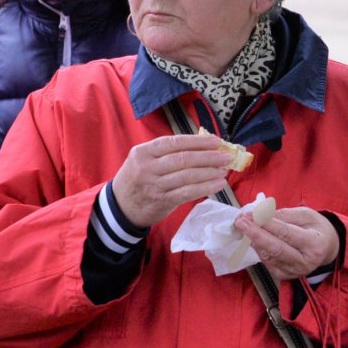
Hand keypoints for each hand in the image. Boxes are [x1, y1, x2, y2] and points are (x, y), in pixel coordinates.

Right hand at [109, 133, 237, 229]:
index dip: (197, 141)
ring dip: (209, 173)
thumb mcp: (143, 160)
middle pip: (183, 159)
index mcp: (143, 152)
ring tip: (224, 170)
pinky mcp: (162, 201)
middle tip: (226, 156)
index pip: (174, 142)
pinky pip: (187, 192)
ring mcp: (155, 185)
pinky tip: (218, 185)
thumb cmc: (137, 178)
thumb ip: (166, 153)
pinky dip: (205, 188)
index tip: (216, 141)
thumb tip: (201, 146)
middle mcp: (148, 167)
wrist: (121, 206)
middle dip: (208, 157)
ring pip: (187, 176)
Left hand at [234, 206, 339, 282]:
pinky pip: (267, 263)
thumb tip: (262, 214)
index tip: (252, 214)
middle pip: (276, 249)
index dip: (268, 224)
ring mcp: (294, 272)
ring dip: (253, 241)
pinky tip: (252, 238)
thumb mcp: (307, 215)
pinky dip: (258, 249)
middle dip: (256, 234)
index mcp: (315, 244)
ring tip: (243, 227)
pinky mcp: (285, 276)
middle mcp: (305, 262)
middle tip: (240, 222)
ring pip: (269, 257)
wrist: (327, 249)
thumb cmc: (316, 228)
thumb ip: (285, 215)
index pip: (287, 234)